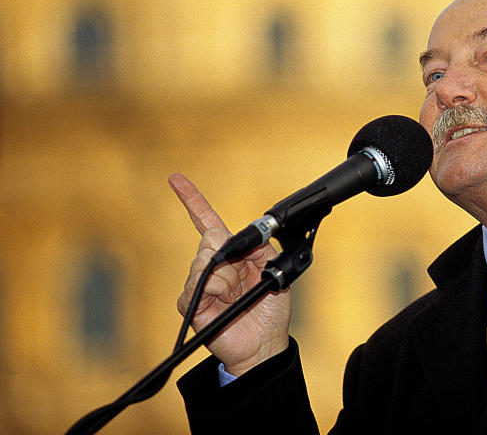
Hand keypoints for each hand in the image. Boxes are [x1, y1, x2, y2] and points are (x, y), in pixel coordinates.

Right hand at [171, 173, 291, 376]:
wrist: (265, 342)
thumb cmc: (271, 308)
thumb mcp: (274, 268)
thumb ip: (259, 246)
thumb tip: (235, 236)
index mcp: (231, 253)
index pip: (207, 221)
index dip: (193, 200)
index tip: (176, 179)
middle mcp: (212, 266)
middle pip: (209, 239)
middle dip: (230, 252)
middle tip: (244, 276)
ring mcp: (199, 284)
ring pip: (203, 261)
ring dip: (226, 276)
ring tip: (236, 294)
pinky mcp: (191, 304)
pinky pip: (197, 285)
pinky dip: (215, 290)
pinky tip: (224, 303)